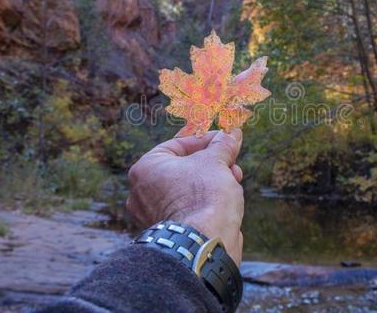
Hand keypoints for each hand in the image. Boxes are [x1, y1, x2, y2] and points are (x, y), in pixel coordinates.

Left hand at [127, 129, 244, 264]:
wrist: (204, 243)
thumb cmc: (204, 196)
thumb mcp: (216, 162)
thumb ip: (223, 145)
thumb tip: (232, 133)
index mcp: (145, 169)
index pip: (177, 144)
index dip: (205, 139)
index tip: (224, 139)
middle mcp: (142, 192)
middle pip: (183, 168)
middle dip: (212, 163)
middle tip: (232, 160)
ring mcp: (153, 215)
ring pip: (187, 189)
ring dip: (213, 181)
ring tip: (234, 179)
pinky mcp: (168, 232)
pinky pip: (188, 208)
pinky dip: (206, 202)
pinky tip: (227, 199)